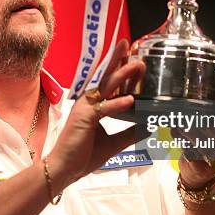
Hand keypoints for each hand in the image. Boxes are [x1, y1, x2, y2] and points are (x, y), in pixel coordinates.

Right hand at [48, 40, 144, 189]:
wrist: (64, 169)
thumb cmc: (84, 155)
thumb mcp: (114, 143)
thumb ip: (130, 133)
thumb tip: (149, 127)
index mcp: (95, 104)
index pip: (111, 83)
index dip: (122, 69)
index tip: (135, 58)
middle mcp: (90, 101)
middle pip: (107, 76)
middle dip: (119, 60)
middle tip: (129, 44)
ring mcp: (85, 107)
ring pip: (106, 87)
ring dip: (122, 75)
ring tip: (137, 65)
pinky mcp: (84, 117)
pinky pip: (104, 108)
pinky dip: (117, 104)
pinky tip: (130, 100)